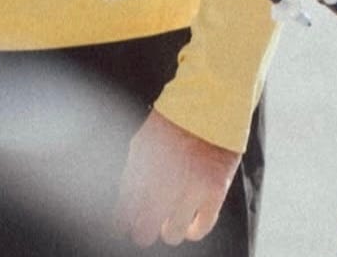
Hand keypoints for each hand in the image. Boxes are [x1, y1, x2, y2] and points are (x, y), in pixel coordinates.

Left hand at [116, 109, 240, 246]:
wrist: (210, 102)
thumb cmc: (174, 122)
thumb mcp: (142, 142)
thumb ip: (133, 176)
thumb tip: (125, 207)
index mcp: (141, 169)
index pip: (123, 214)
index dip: (122, 224)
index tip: (125, 227)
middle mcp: (163, 182)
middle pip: (144, 232)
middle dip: (143, 233)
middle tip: (146, 229)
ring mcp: (190, 188)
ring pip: (171, 234)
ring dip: (169, 230)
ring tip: (171, 221)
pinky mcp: (214, 190)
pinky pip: (201, 227)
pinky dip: (194, 230)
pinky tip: (191, 224)